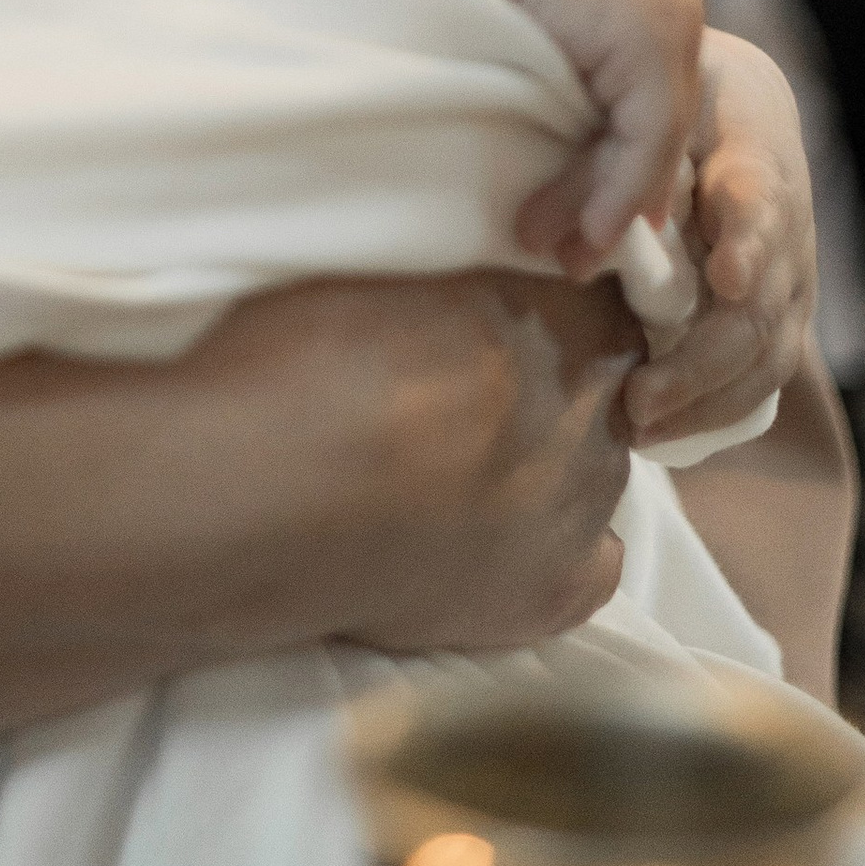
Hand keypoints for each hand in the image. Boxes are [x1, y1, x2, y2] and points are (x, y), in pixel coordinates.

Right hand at [252, 0, 702, 270]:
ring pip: (648, 130)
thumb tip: (539, 184)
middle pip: (642, 115)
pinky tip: (582, 233)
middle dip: (603, 194)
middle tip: (564, 259)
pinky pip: (648, 131)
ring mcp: (659, 4)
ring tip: (551, 248)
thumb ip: (526, 93)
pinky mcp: (655, 24)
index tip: (574, 231)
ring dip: (602, 199)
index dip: (602, 168)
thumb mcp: (490, 43)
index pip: (627, 91)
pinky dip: (616, 190)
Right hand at [261, 269, 637, 654]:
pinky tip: (489, 537)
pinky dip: (558, 550)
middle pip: (600, 390)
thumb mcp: (390, 275)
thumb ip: (466, 286)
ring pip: (593, 471)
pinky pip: (595, 564)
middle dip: (546, 390)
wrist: (264, 493)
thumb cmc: (300, 364)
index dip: (545, 315)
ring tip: (451, 475)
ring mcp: (583, 503)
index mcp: (560, 316)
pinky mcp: (557, 590)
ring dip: (543, 465)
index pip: (600, 305)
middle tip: (457, 402)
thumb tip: (473, 296)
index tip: (490, 331)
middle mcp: (595, 406)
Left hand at [621, 33, 814, 451]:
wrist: (737, 106)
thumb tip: (540, 241)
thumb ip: (599, 161)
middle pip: (762, 309)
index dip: (748, 243)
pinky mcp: (781, 313)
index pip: (760, 202)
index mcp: (753, 160)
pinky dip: (716, 412)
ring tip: (637, 429)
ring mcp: (791, 279)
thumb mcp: (639, 106)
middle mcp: (786, 229)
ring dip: (706, 402)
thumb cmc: (669, 101)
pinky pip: (762, 376)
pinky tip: (661, 437)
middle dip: (703, 363)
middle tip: (637, 399)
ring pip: (768, 357)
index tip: (727, 279)